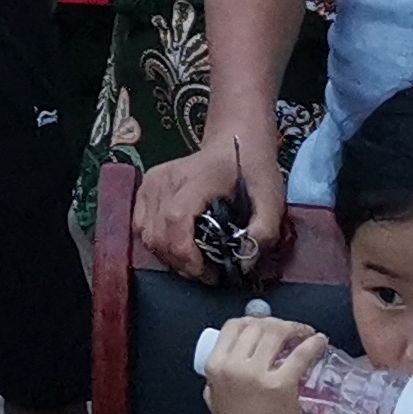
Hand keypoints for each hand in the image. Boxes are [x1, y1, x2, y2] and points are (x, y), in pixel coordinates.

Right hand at [136, 123, 283, 280]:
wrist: (235, 141)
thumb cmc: (253, 170)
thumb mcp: (272, 199)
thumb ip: (263, 231)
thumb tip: (243, 262)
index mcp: (197, 178)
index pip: (176, 219)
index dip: (186, 253)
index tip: (207, 272)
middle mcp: (167, 178)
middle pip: (157, 232)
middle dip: (179, 262)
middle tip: (205, 272)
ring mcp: (152, 182)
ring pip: (145, 233)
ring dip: (167, 256)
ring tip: (192, 261)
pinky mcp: (146, 187)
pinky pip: (140, 226)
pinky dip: (156, 243)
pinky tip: (177, 246)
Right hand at [198, 314, 325, 413]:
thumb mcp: (215, 394)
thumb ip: (223, 371)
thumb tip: (242, 348)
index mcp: (215, 365)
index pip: (234, 326)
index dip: (253, 320)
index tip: (268, 325)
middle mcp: (233, 366)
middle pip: (258, 326)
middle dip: (278, 323)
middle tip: (292, 330)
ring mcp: (257, 375)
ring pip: (277, 333)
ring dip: (295, 328)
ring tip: (306, 334)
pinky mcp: (282, 386)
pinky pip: (300, 355)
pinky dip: (313, 344)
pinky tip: (319, 342)